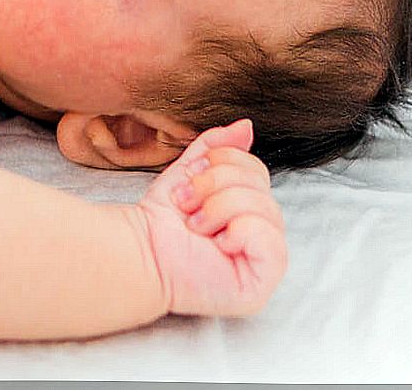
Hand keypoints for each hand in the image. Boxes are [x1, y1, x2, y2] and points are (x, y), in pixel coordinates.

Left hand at [135, 119, 287, 317]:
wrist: (139, 250)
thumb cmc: (161, 220)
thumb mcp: (188, 173)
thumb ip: (216, 148)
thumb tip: (246, 126)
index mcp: (246, 209)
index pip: (257, 171)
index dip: (221, 165)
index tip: (187, 181)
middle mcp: (261, 234)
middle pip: (261, 186)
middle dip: (214, 186)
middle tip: (187, 204)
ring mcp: (264, 261)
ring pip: (264, 208)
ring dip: (218, 209)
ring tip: (195, 225)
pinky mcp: (262, 284)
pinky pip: (272, 241)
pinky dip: (238, 232)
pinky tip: (217, 244)